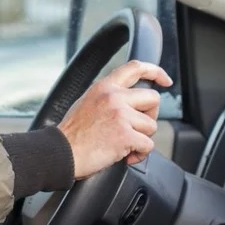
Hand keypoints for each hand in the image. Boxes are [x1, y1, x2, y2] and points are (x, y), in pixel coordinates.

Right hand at [57, 60, 173, 178]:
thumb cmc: (71, 134)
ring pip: (152, 125)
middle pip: (153, 99)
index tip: (165, 80)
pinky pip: (148, 145)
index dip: (155, 72)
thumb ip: (108, 97)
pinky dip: (140, 154)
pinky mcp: (125, 135)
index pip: (135, 68)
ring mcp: (121, 115)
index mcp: (104, 87)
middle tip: (138, 127)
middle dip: (150, 115)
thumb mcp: (86, 102)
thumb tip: (129, 103)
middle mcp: (114, 97)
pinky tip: (126, 156)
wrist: (59, 152)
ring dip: (141, 138)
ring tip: (124, 145)